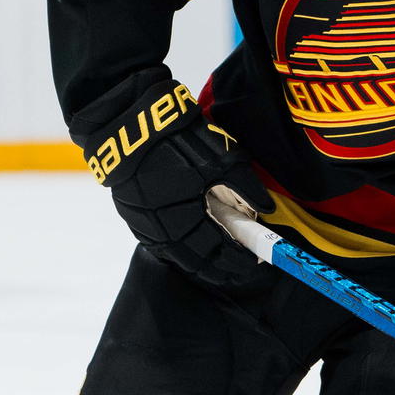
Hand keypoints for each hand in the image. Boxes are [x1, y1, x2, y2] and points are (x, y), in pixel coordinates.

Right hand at [70, 73, 272, 286]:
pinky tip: (192, 249)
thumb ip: (246, 186)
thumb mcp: (221, 158)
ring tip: (219, 266)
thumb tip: (267, 209)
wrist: (127, 123)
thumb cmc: (179, 139)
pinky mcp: (133, 216)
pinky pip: (161, 245)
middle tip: (240, 271)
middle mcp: (162, 229)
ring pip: (176, 256)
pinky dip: (180, 252)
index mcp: (186, 217)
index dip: (237, 260)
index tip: (255, 262)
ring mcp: (144, 224)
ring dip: (200, 263)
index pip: (217, 251)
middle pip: (195, 261)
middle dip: (220, 269)